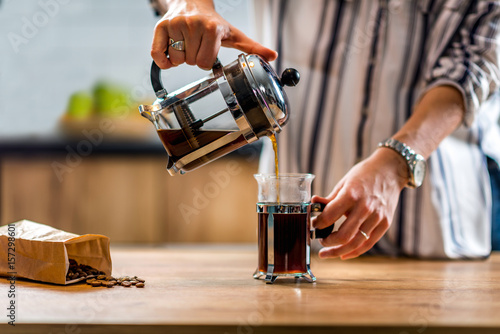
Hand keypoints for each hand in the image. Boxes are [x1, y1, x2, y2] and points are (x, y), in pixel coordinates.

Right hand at [151, 0, 277, 69]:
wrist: (193, 2)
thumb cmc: (214, 23)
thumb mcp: (234, 34)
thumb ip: (252, 47)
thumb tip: (273, 56)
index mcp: (212, 29)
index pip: (205, 63)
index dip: (206, 62)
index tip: (208, 52)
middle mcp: (194, 24)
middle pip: (191, 62)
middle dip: (194, 58)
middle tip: (197, 46)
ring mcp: (176, 24)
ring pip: (176, 59)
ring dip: (180, 58)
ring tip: (186, 44)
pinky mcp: (161, 26)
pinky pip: (157, 54)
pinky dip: (162, 60)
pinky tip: (170, 53)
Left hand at [312, 148, 408, 259]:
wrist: (390, 170)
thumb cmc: (364, 175)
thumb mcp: (344, 183)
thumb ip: (330, 198)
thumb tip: (313, 204)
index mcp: (352, 194)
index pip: (330, 216)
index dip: (318, 224)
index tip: (313, 225)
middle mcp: (365, 207)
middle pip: (343, 235)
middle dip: (327, 242)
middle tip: (319, 241)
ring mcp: (377, 217)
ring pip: (355, 243)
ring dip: (338, 251)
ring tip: (327, 253)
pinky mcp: (385, 223)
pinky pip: (368, 243)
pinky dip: (354, 252)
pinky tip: (343, 254)